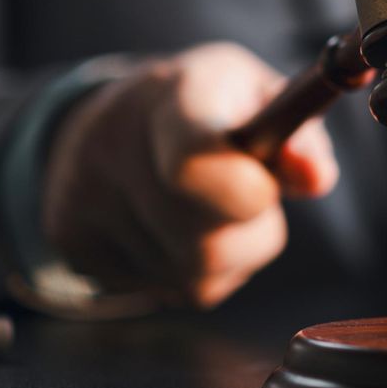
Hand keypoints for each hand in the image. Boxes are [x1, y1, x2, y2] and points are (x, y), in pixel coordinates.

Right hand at [39, 42, 338, 307]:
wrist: (104, 119)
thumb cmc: (205, 107)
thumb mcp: (258, 96)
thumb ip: (300, 135)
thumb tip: (316, 178)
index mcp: (172, 99)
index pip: (192, 163)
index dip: (241, 191)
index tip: (264, 189)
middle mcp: (113, 146)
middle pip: (208, 245)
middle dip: (250, 231)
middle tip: (245, 195)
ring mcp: (83, 200)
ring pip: (195, 279)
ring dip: (225, 257)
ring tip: (205, 210)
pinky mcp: (70, 243)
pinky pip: (166, 290)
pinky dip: (188, 271)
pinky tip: (172, 229)